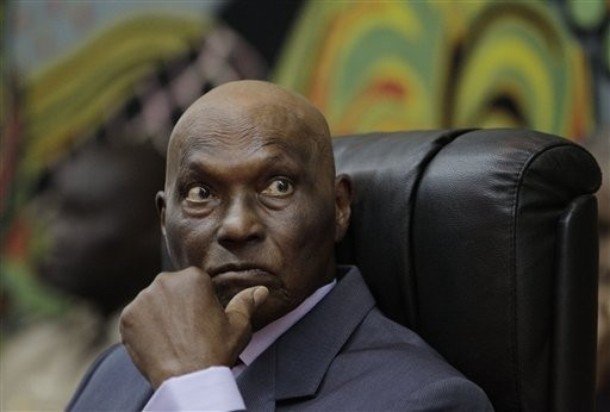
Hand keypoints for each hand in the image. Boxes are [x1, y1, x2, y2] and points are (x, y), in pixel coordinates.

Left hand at [119, 266, 268, 387]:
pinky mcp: (127, 317)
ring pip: (152, 302)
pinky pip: (135, 318)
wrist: (187, 379)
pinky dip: (143, 328)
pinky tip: (158, 342)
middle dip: (177, 304)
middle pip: (171, 289)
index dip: (199, 302)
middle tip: (187, 330)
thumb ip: (247, 303)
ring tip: (172, 338)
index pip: (194, 282)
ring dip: (159, 314)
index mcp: (193, 277)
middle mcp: (165, 281)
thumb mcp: (238, 326)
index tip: (202, 320)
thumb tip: (261, 290)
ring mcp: (142, 299)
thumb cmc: (216, 351)